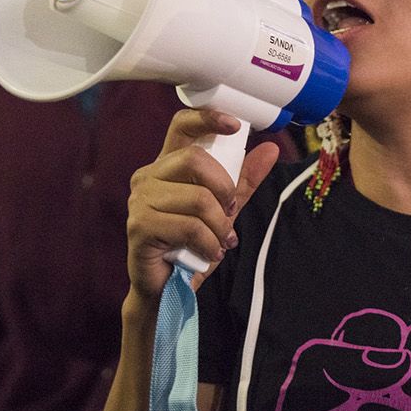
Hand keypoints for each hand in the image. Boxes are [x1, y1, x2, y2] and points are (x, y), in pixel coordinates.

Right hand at [124, 109, 279, 300]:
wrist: (168, 290)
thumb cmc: (191, 246)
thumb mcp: (224, 209)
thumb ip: (243, 180)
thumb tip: (270, 148)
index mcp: (166, 166)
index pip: (181, 126)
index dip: (207, 119)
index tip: (234, 126)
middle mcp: (148, 177)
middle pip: (195, 160)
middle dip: (224, 189)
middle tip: (230, 213)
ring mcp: (140, 201)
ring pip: (198, 198)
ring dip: (219, 226)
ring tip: (218, 242)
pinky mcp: (139, 227)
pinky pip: (188, 227)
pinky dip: (207, 244)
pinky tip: (207, 254)